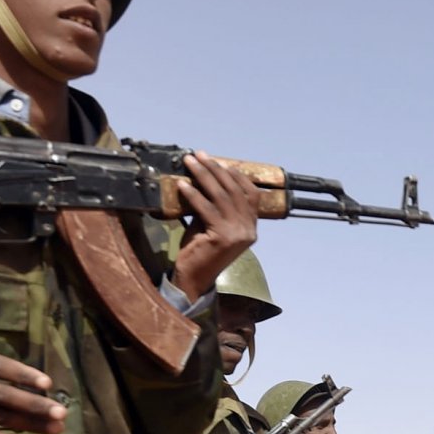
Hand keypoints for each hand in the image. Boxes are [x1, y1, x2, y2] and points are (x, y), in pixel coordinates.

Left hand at [169, 153, 261, 296]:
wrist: (194, 278)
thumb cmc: (202, 251)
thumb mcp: (214, 225)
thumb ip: (216, 206)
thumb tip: (206, 178)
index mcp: (251, 227)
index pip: (251, 194)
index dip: (235, 175)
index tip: (218, 162)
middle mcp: (248, 229)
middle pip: (234, 190)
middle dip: (216, 169)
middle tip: (200, 155)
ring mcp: (237, 233)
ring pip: (221, 196)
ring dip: (203, 175)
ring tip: (190, 162)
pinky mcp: (222, 237)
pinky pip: (206, 208)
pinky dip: (193, 194)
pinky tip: (182, 185)